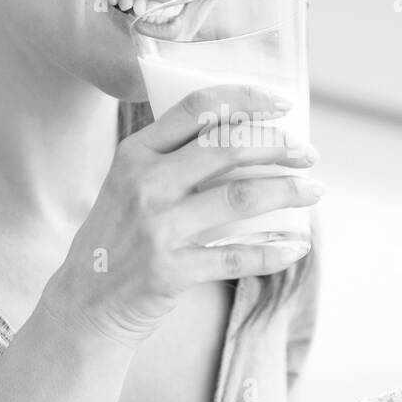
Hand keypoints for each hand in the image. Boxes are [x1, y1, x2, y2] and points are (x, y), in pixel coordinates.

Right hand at [47, 85, 320, 349]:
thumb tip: (246, 137)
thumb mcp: (129, 185)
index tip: (283, 104)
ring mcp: (157, 228)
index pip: (196, 109)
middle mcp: (144, 184)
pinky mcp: (171, 270)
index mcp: (135, 153)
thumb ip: (172, 158)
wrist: (85, 303)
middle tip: (309, 153)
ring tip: (315, 191)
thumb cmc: (119, 238)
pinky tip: (298, 247)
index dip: (246, 99)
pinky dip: (274, 252)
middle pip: (226, 148)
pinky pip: (236, 256)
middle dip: (279, 146)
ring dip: (287, 192)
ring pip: (240, 198)